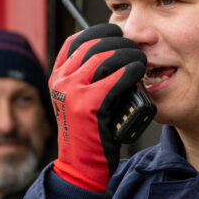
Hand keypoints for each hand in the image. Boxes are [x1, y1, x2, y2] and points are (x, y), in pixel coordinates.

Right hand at [49, 24, 145, 191]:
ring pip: (104, 57)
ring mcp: (71, 92)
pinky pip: (114, 78)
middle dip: (118, 41)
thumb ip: (90, 78)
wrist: (81, 165)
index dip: (99, 32)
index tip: (117, 34)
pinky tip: (138, 71)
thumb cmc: (90, 133)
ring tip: (140, 59)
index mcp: (57, 77)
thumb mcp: (81, 100)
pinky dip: (130, 71)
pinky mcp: (87, 105)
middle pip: (93, 45)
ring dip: (127, 54)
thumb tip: (116, 52)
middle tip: (135, 48)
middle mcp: (60, 81)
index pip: (76, 41)